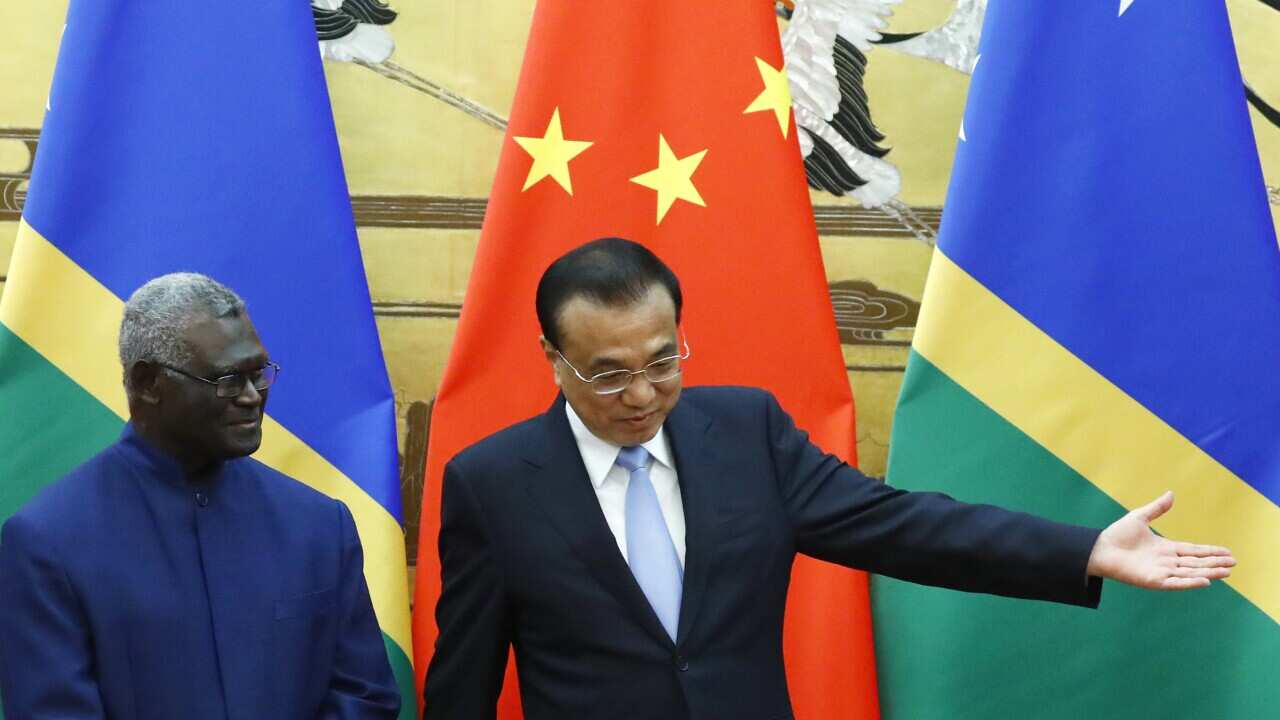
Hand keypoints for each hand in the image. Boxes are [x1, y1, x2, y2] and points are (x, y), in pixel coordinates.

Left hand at [1086, 491, 1234, 589]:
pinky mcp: (1154, 581)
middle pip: (1196, 563)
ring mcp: (1161, 572)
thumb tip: (1171, 493)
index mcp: (1166, 549)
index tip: (1228, 552)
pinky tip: (1205, 581)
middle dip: (1215, 563)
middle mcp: (1166, 562)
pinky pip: (1176, 583)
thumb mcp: (1140, 517)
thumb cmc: (1117, 535)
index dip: (1210, 552)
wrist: (1099, 548)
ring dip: (1209, 572)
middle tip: (1234, 563)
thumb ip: (1157, 508)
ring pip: (1190, 573)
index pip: (1193, 551)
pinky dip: (1190, 582)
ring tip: (1227, 571)